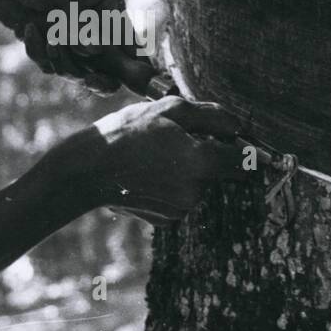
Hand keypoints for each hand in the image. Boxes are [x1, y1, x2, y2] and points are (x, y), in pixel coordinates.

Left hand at [0, 0, 152, 93]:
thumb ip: (79, 18)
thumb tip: (94, 49)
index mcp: (109, 8)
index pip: (130, 43)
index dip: (137, 67)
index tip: (138, 83)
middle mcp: (97, 30)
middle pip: (110, 69)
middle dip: (99, 78)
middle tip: (91, 81)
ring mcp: (75, 44)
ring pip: (77, 72)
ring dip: (59, 58)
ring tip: (45, 34)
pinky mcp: (54, 52)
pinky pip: (51, 66)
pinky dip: (38, 51)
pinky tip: (28, 29)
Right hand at [86, 96, 250, 225]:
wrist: (87, 171)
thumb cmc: (128, 133)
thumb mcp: (170, 110)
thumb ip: (211, 117)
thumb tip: (237, 126)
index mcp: (203, 162)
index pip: (243, 161)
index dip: (240, 148)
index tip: (230, 140)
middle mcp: (197, 190)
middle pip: (216, 171)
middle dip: (204, 155)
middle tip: (173, 139)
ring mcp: (181, 209)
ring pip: (197, 184)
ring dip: (185, 170)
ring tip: (153, 155)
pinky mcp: (166, 220)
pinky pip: (179, 199)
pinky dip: (169, 186)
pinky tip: (146, 174)